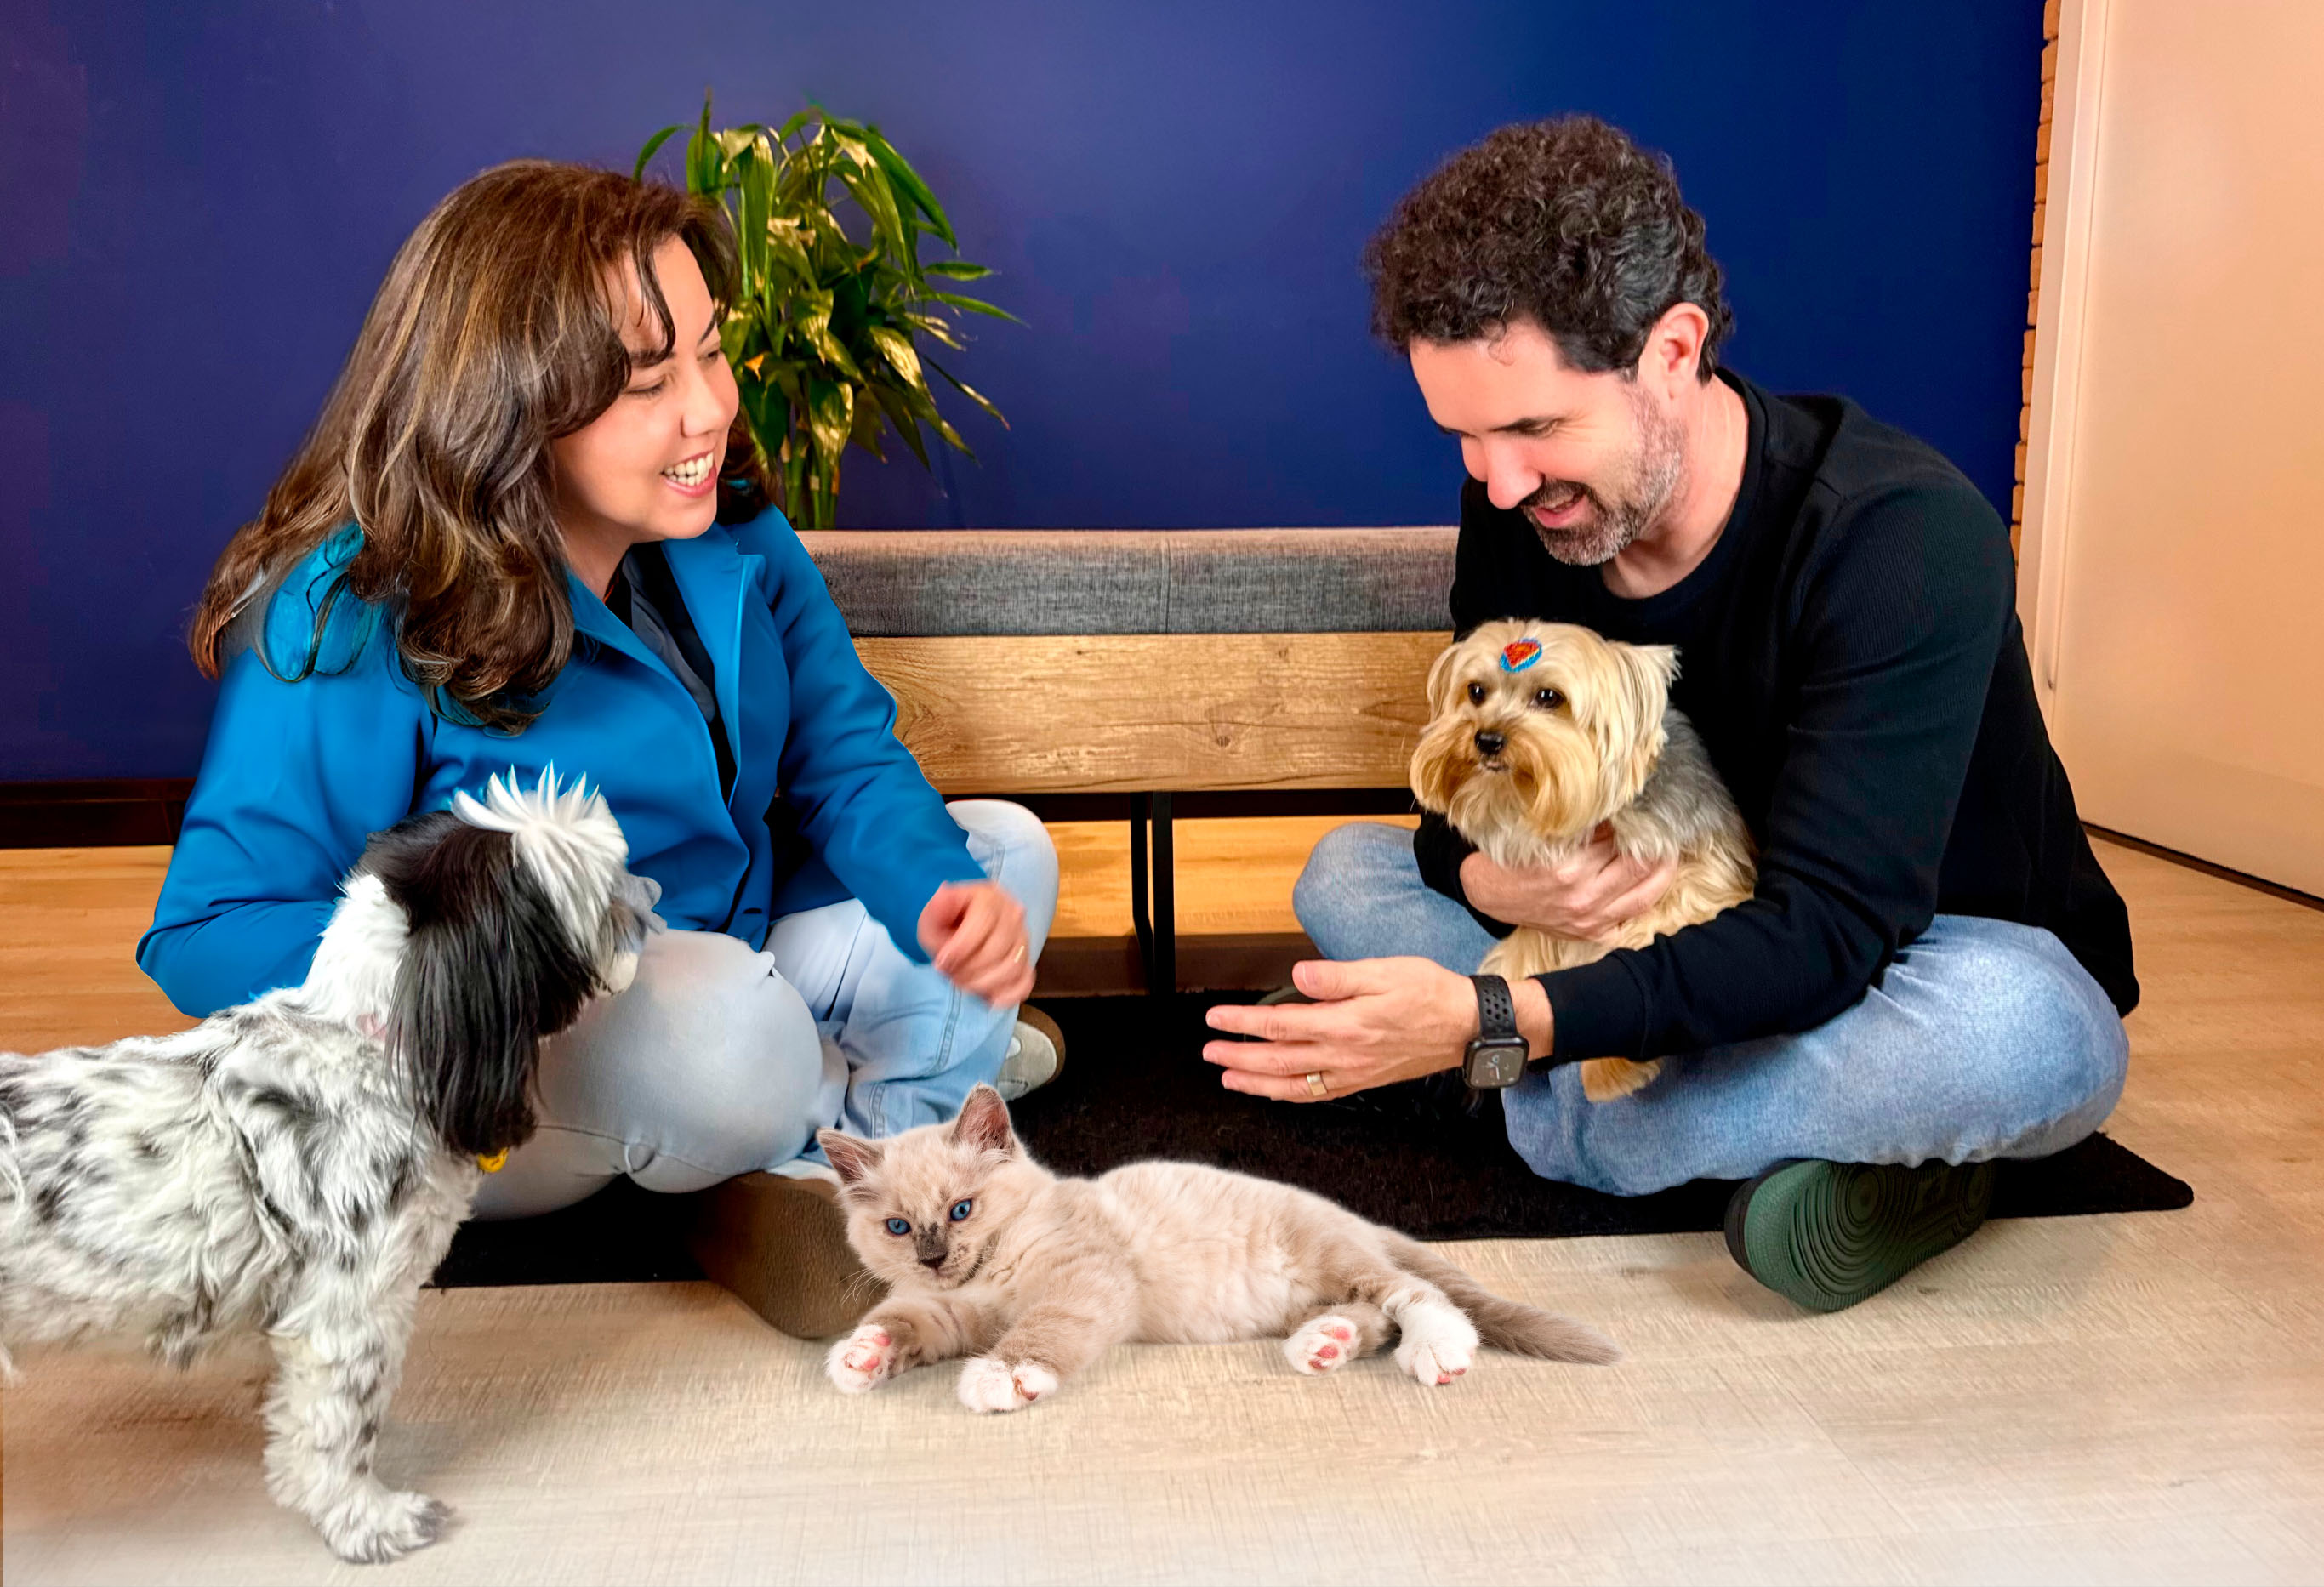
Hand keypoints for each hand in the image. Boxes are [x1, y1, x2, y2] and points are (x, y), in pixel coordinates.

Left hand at [917, 881, 1033, 1005]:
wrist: (960, 930)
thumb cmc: (947, 923)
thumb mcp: (932, 915)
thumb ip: (936, 908)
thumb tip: (943, 894)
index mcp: (989, 897)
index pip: (984, 920)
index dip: (961, 947)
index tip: (941, 963)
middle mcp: (1013, 914)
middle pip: (999, 947)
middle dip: (970, 968)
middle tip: (950, 974)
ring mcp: (1023, 939)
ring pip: (1013, 966)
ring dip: (984, 983)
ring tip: (963, 982)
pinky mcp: (1026, 961)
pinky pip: (1025, 982)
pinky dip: (1008, 995)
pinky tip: (988, 999)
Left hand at [1200, 958, 1480, 1101]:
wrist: (1466, 1027)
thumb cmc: (1428, 993)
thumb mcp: (1383, 971)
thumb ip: (1335, 977)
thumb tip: (1296, 976)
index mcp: (1344, 1024)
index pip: (1279, 1025)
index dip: (1242, 1023)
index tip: (1216, 1019)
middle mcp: (1343, 1055)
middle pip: (1277, 1060)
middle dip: (1238, 1057)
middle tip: (1209, 1053)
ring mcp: (1352, 1073)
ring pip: (1292, 1085)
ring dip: (1256, 1083)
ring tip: (1228, 1078)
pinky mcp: (1363, 1081)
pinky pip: (1317, 1095)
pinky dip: (1289, 1096)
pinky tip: (1274, 1092)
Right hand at [1459, 825, 1676, 942]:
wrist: (1490, 895)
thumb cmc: (1513, 859)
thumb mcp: (1541, 835)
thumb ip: (1578, 826)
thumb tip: (1615, 810)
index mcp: (1569, 870)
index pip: (1620, 840)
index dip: (1637, 824)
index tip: (1646, 811)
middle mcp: (1584, 897)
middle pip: (1639, 867)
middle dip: (1656, 846)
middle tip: (1665, 829)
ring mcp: (1590, 920)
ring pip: (1645, 895)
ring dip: (1661, 872)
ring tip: (1668, 853)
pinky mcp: (1591, 933)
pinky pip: (1630, 919)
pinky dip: (1644, 900)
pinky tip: (1651, 884)